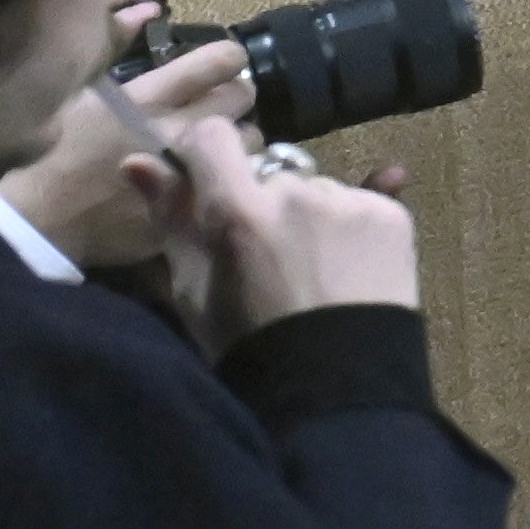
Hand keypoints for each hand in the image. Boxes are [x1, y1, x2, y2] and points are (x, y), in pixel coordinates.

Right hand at [0, 38, 249, 272]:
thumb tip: (145, 10)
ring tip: (216, 145)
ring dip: (239, 138)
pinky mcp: (195, 203)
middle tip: (220, 105)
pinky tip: (210, 179)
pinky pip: (234, 183)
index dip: (229, 58)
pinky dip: (229, 177)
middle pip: (243, 95)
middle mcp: (178, 127)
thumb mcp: (82, 91)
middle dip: (236, 95)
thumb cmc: (57, 150)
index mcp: (151, 97)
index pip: (221, 60)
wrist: (45, 221)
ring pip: (250, 140)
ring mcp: (191, 169)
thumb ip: (117, 47)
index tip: (224, 64)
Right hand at [163, 122, 423, 339]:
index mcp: (237, 213)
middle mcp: (296, 193)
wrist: (335, 390)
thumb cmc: (249, 345)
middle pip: (270, 175)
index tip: (206, 179)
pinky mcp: (392, 216)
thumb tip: (137, 161)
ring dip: (310, 218)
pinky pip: (362, 201)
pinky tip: (345, 272)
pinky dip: (352, 228)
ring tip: (311, 275)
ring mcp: (348, 203)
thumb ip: (172, 219)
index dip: (205, 153)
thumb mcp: (194, 291)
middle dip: (264, 204)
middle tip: (267, 260)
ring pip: (317, 190)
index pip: (213, 138)